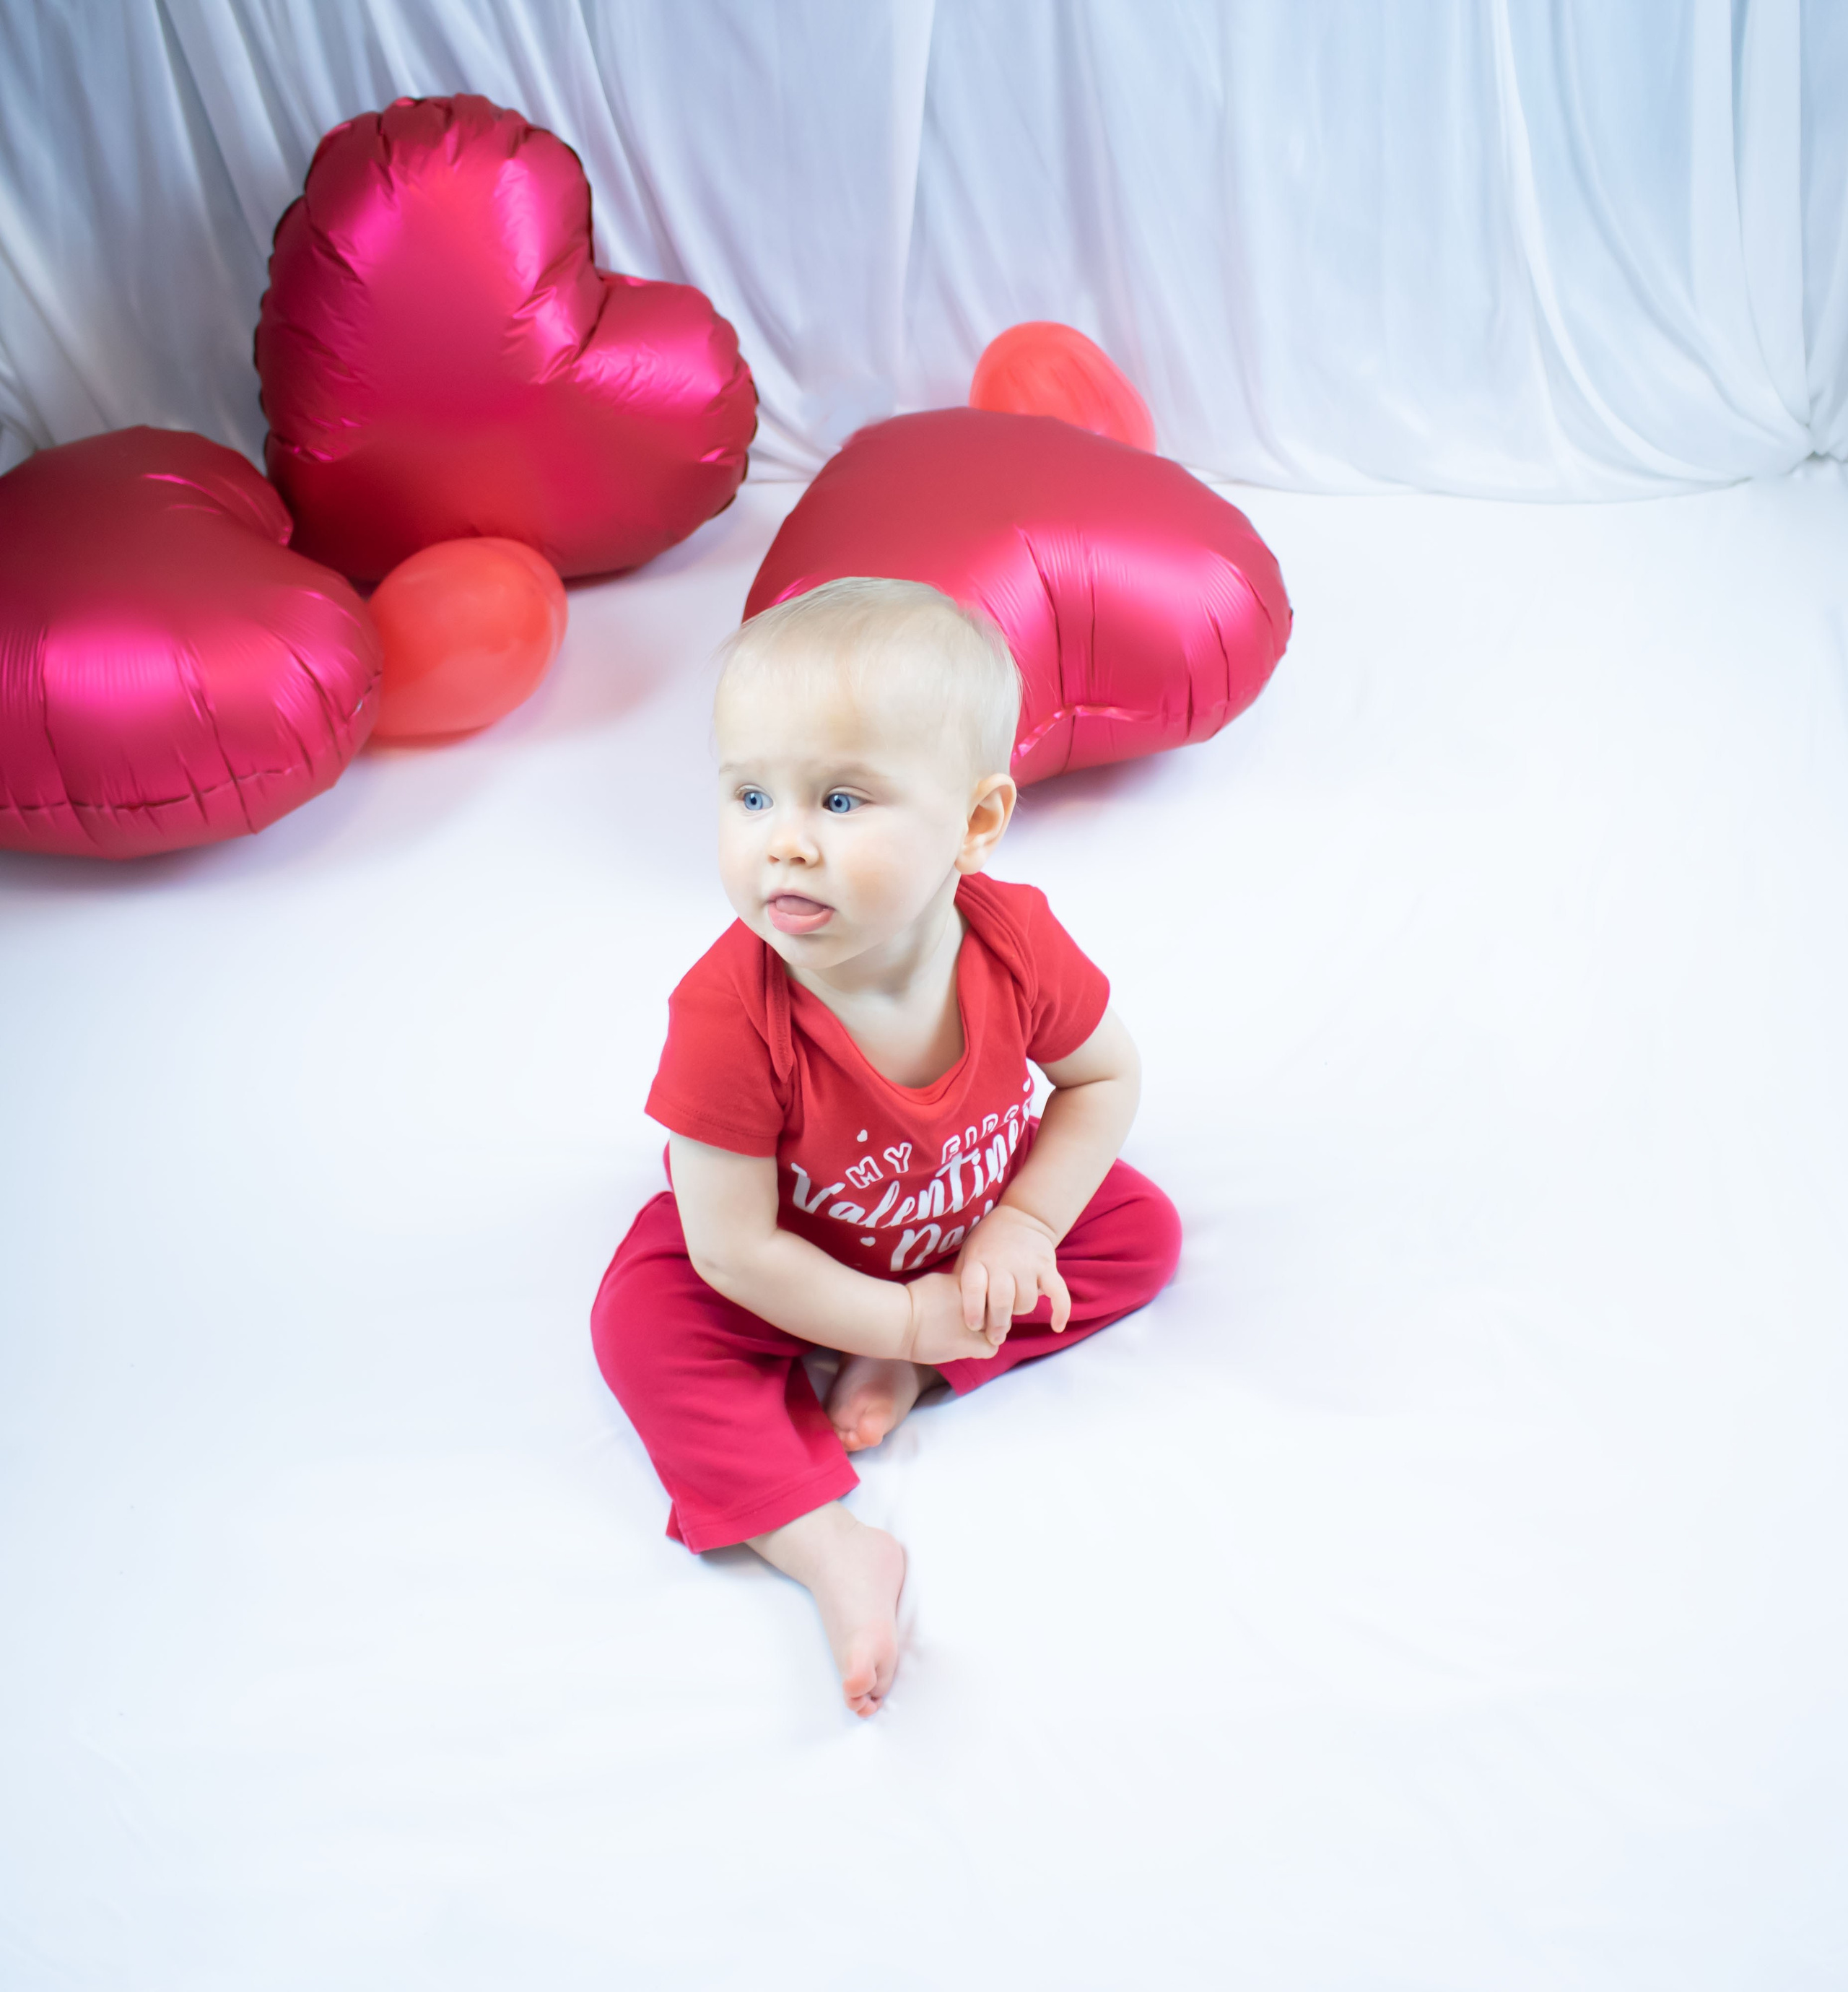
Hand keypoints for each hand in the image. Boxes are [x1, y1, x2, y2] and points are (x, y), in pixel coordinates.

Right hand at [902, 1271, 1007, 1365]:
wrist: (900, 1320)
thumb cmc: (913, 1300)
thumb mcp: (939, 1281)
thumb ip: (959, 1286)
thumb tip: (968, 1290)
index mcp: (972, 1283)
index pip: (995, 1292)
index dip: (989, 1302)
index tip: (980, 1307)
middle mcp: (978, 1302)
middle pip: (1000, 1310)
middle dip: (993, 1318)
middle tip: (979, 1324)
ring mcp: (976, 1323)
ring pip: (999, 1330)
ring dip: (990, 1334)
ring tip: (973, 1336)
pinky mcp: (970, 1344)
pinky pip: (991, 1348)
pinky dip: (984, 1348)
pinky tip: (970, 1347)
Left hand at [955, 1204, 1070, 1337]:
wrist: (1021, 1216)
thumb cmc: (988, 1244)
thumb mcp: (969, 1256)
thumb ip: (963, 1282)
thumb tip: (952, 1317)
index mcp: (979, 1259)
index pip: (975, 1287)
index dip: (973, 1311)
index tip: (974, 1326)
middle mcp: (1003, 1261)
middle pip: (1001, 1301)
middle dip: (997, 1323)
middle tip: (995, 1336)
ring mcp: (1027, 1263)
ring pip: (1026, 1302)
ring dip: (1020, 1312)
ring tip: (1013, 1310)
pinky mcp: (1048, 1265)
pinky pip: (1057, 1292)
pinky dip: (1060, 1310)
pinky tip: (1056, 1326)